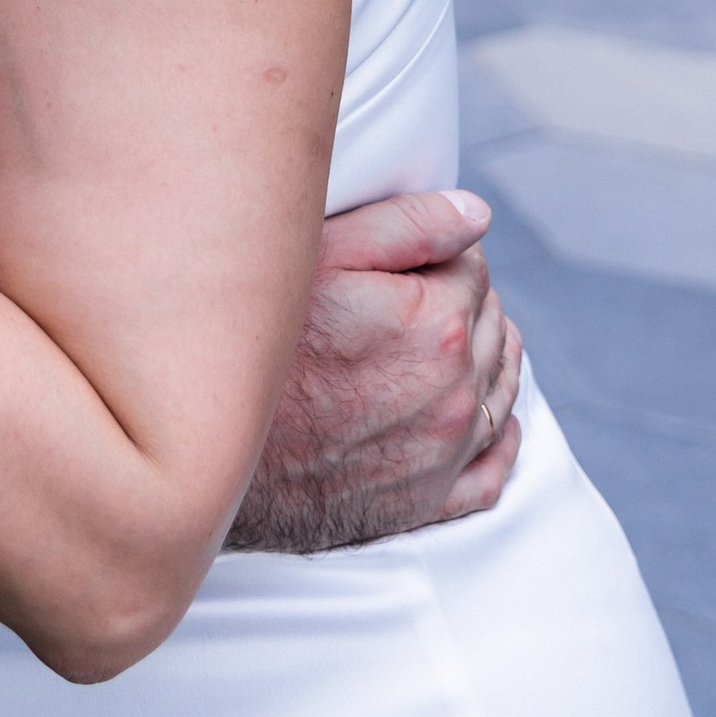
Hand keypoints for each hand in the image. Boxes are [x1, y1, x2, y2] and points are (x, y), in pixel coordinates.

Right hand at [226, 189, 522, 553]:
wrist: (213, 445)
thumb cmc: (260, 341)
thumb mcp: (321, 255)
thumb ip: (408, 224)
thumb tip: (478, 214)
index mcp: (438, 324)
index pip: (475, 266)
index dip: (442, 250)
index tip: (406, 256)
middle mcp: (456, 392)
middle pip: (492, 324)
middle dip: (464, 300)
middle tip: (414, 291)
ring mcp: (446, 453)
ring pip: (502, 389)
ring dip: (488, 358)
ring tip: (452, 340)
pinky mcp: (429, 502)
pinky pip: (493, 470)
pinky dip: (498, 440)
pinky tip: (485, 421)